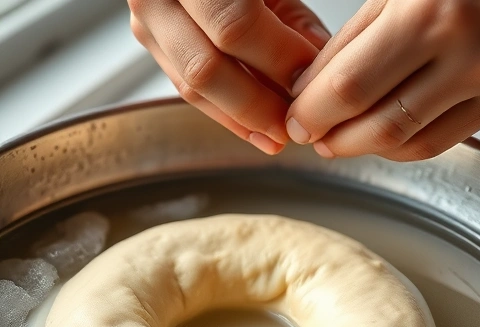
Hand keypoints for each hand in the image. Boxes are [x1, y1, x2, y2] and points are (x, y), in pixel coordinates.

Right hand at [128, 0, 331, 154]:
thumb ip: (296, 21)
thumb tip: (317, 72)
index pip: (235, 26)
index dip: (277, 60)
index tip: (312, 83)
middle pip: (205, 66)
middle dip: (256, 104)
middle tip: (296, 124)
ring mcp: (146, 21)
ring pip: (192, 85)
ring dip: (241, 118)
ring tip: (279, 136)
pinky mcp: (150, 44)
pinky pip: (187, 89)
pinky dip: (227, 113)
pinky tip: (258, 131)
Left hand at [286, 0, 479, 160]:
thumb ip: (353, 38)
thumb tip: (311, 89)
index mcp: (429, 14)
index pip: (352, 86)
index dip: (314, 111)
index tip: (297, 119)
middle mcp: (467, 54)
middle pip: (381, 124)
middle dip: (336, 137)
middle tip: (312, 134)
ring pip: (412, 143)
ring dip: (368, 148)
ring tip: (342, 137)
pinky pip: (443, 141)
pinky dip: (404, 145)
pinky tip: (383, 133)